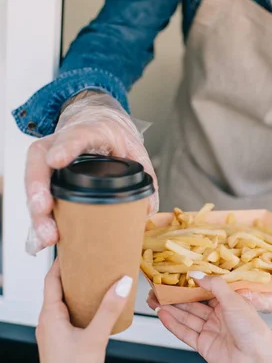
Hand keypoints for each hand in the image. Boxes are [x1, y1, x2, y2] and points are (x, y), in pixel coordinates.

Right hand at [25, 91, 157, 254]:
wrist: (96, 122)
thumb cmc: (112, 135)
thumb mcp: (133, 148)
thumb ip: (145, 174)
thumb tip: (148, 209)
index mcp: (89, 131)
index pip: (75, 136)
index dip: (65, 148)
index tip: (55, 161)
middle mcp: (60, 143)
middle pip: (41, 162)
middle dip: (38, 190)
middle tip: (43, 211)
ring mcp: (47, 160)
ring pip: (33, 183)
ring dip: (38, 213)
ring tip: (46, 238)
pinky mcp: (44, 178)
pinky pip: (36, 198)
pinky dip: (38, 221)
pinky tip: (39, 241)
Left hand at [36, 259, 132, 362]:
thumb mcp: (96, 338)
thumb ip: (110, 309)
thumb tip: (122, 282)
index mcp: (49, 316)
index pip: (51, 279)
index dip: (62, 261)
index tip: (76, 245)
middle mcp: (47, 322)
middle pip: (57, 288)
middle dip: (74, 273)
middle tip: (93, 259)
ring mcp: (53, 333)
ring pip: (64, 303)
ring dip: (79, 290)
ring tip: (99, 279)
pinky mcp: (61, 343)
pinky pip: (69, 316)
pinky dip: (81, 306)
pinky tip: (98, 308)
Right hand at [147, 273, 271, 362]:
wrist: (257, 360)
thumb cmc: (252, 328)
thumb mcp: (233, 299)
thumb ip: (214, 285)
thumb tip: (196, 274)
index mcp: (227, 303)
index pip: (203, 292)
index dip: (187, 286)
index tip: (173, 279)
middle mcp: (217, 316)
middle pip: (191, 305)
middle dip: (173, 298)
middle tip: (156, 291)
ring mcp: (209, 331)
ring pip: (186, 318)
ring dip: (170, 310)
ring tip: (153, 301)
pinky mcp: (203, 345)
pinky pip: (185, 333)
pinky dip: (173, 324)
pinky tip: (162, 315)